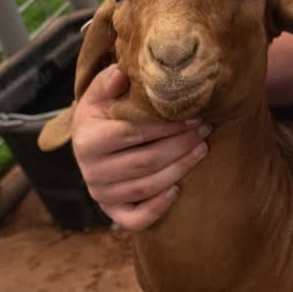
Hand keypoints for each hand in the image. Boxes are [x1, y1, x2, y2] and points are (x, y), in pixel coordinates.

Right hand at [72, 66, 208, 230]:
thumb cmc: (102, 114)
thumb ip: (109, 82)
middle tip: (205, 130)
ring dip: (180, 169)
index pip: (132, 134)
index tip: (194, 115)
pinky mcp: (111, 211)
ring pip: (146, 187)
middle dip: (180, 145)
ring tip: (203, 149)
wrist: (89, 142)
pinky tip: (178, 191)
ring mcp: (101, 194)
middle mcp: (90, 171)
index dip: (166, 126)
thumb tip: (122, 72)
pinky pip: (135, 219)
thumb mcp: (100, 95)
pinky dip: (158, 208)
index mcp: (87, 140)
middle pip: (145, 161)